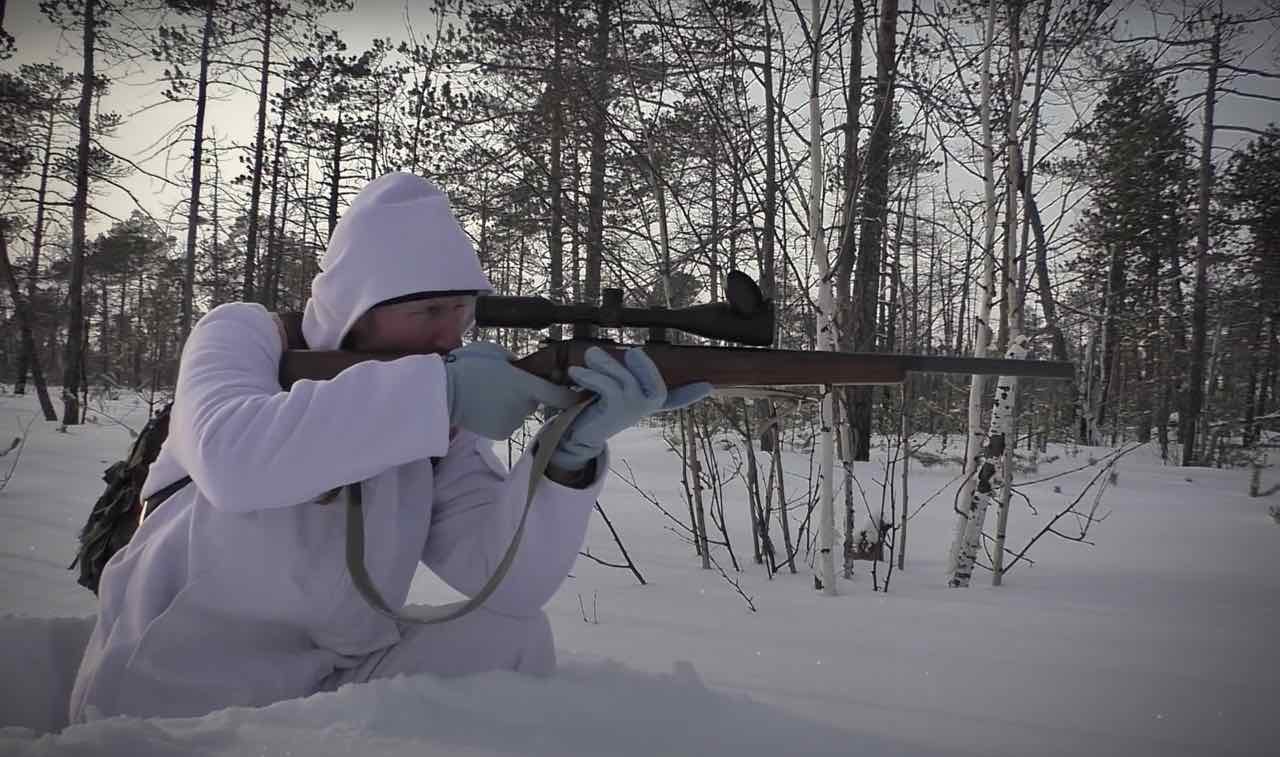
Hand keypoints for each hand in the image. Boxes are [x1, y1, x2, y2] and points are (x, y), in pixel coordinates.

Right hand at [444, 342, 578, 439]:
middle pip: (536, 401)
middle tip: (505, 384)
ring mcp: (513, 422)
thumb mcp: (496, 353)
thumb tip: (523, 369)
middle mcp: (524, 407)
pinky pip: (509, 423)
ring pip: (521, 412)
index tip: (579, 395)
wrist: (442, 393)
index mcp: (525, 385)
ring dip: (513, 406)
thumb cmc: (467, 367)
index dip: (571, 396)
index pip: (560, 396)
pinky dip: (502, 417)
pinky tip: (485, 408)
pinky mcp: (501, 434)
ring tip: (489, 395)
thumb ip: (516, 362)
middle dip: (527, 393)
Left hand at [550, 347, 711, 470]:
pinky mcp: (616, 410)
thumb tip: (600, 354)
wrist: (578, 435)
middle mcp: (645, 407)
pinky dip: (590, 376)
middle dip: (644, 366)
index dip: (690, 394)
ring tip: (590, 354)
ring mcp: (633, 410)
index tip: (709, 387)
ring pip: (624, 379)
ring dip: (604, 364)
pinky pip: (607, 386)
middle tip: (634, 351)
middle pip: (652, 380)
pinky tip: (575, 372)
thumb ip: (616, 373)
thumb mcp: (612, 389)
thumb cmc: (595, 407)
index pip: (674, 400)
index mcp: (648, 402)